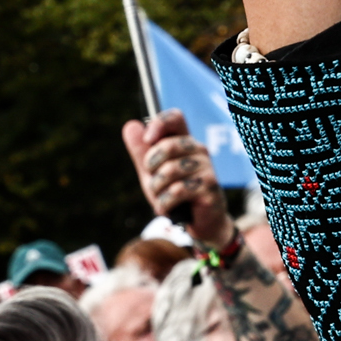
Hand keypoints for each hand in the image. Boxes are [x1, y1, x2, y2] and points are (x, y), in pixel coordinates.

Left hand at [125, 110, 236, 249]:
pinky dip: (164, 203)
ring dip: (157, 189)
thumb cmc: (175, 193)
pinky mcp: (209, 187)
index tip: (147, 139)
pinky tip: (166, 208)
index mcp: (184, 141)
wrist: (198, 222)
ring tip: (161, 197)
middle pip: (169, 145)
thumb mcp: (152, 173)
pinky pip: (177, 191)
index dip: (159, 123)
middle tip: (152, 180)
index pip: (175, 118)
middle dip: (151, 165)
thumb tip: (130, 125)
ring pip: (170, 171)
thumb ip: (141, 151)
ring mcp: (206, 168)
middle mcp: (199, 150)